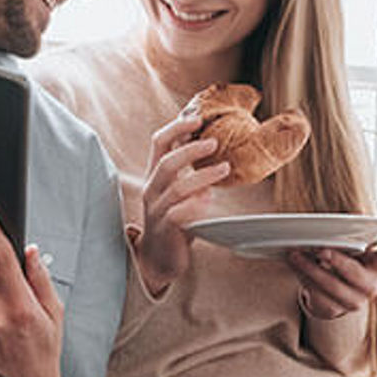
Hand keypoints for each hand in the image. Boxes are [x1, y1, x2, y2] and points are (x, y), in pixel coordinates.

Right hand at [132, 107, 231, 295]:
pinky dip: (196, 205)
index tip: (197, 118)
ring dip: (202, 176)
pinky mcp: (165, 229)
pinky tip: (210, 200)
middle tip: (215, 142)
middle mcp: (151, 189)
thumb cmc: (174, 219)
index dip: (176, 127)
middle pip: (166, 162)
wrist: (160, 258)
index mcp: (155, 175)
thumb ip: (188, 170)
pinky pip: (179, 214)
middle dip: (191, 150)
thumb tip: (212, 143)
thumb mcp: (178, 190)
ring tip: (225, 168)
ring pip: (176, 188)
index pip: (159, 142)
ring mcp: (156, 210)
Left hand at [286, 238, 376, 319]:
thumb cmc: (345, 261)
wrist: (334, 293)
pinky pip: (317, 295)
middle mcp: (371, 285)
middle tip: (320, 250)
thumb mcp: (351, 249)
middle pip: (355, 272)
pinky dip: (303, 278)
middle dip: (337, 260)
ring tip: (295, 255)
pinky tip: (295, 266)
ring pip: (332, 285)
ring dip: (311, 269)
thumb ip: (349, 237)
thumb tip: (336, 225)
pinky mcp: (336, 309)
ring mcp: (354, 300)